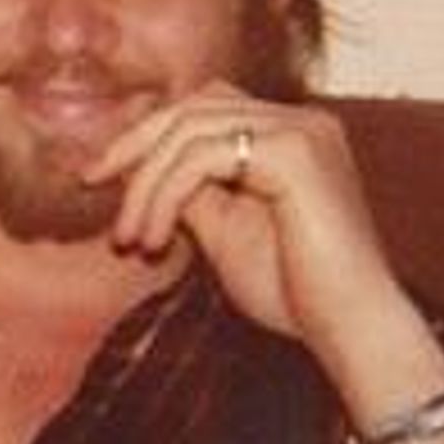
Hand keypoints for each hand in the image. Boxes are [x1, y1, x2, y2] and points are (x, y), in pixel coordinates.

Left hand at [84, 80, 401, 355]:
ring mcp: (301, 129)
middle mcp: (299, 119)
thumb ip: (191, 192)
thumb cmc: (295, 293)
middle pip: (192, 107)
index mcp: (289, 134)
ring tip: (130, 238)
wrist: (351, 335)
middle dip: (135, 146)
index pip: (204, 108)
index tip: (101, 174)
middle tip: (92, 183)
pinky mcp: (295, 151)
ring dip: (146, 183)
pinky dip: (165, 194)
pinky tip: (155, 239)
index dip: (148, 134)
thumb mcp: (225, 232)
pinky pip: (203, 157)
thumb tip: (142, 168)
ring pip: (190, 131)